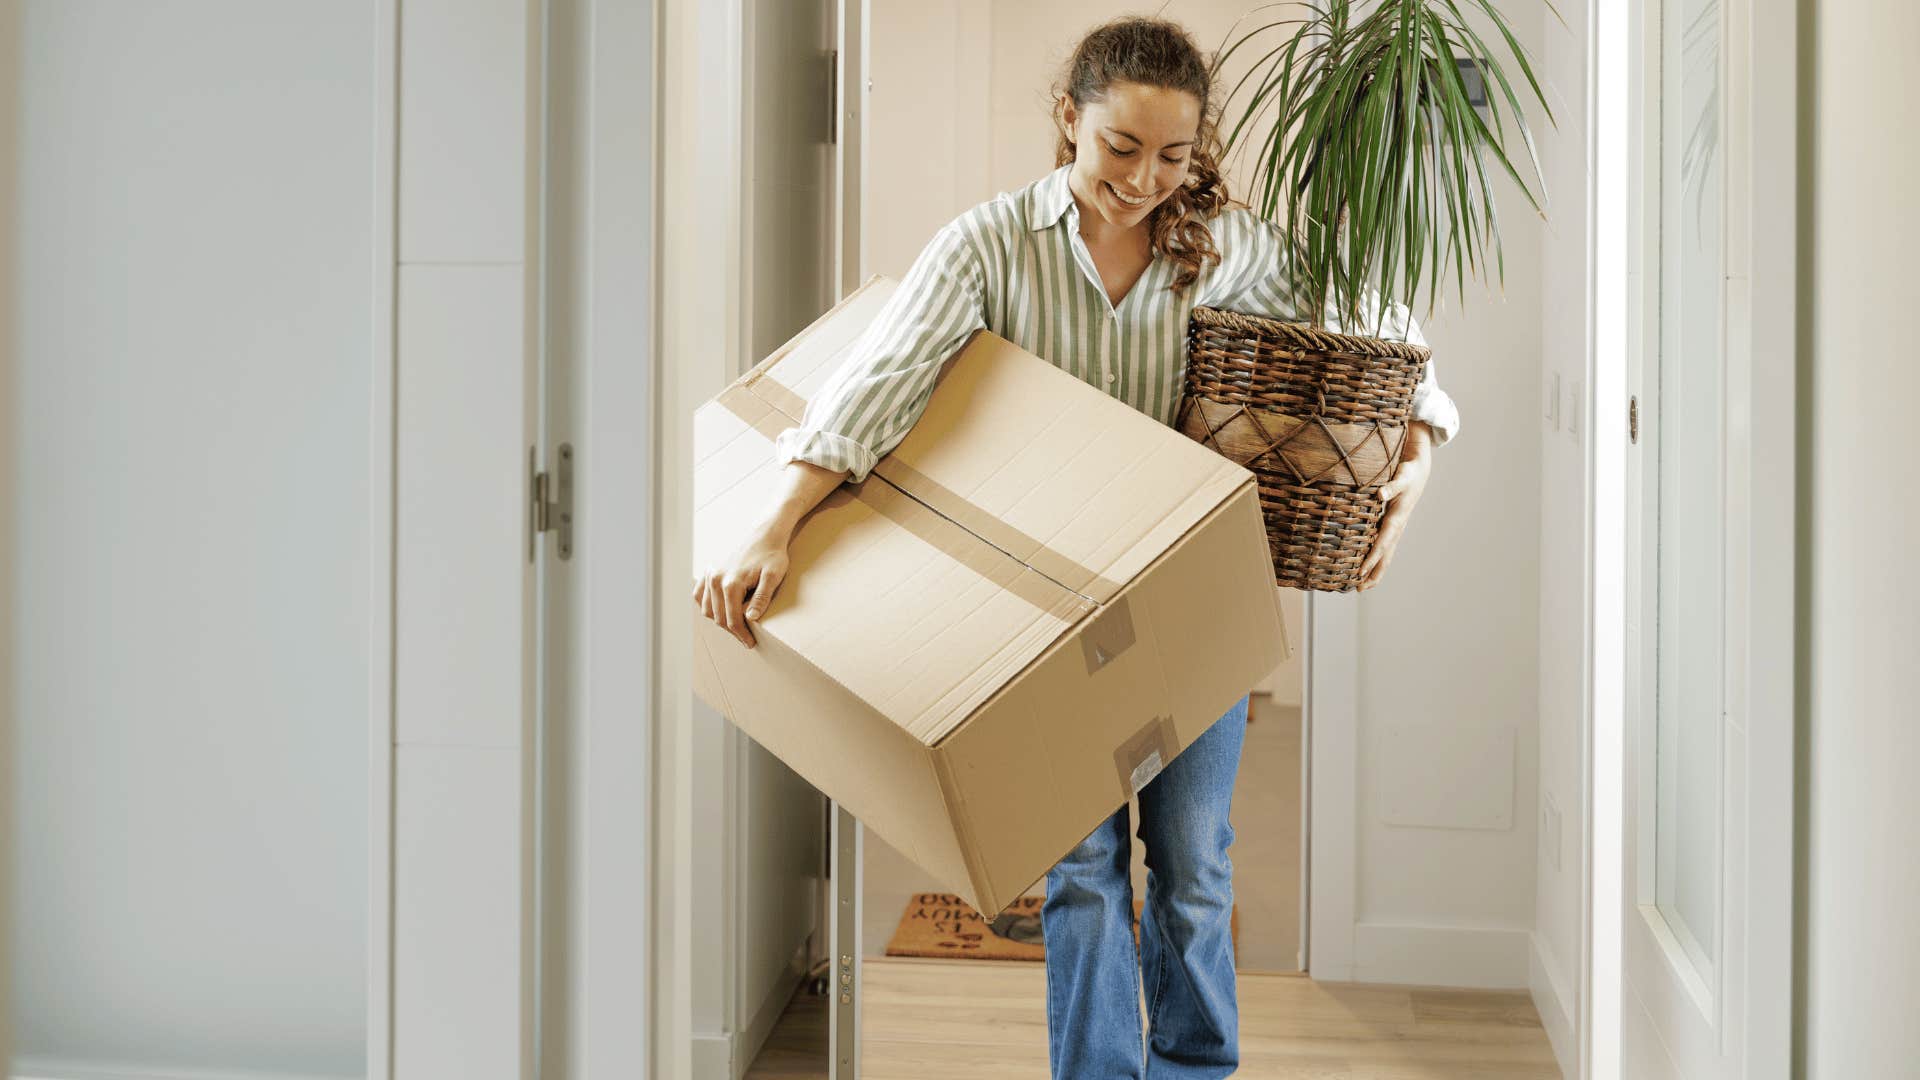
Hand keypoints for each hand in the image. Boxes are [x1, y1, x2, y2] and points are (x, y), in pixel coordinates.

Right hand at [693, 524, 791, 648]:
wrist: (764, 535)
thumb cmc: (772, 555)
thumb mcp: (774, 576)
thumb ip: (762, 597)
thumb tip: (751, 618)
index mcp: (731, 582)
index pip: (732, 619)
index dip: (741, 634)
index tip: (750, 643)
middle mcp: (715, 579)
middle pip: (719, 617)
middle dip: (732, 631)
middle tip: (746, 639)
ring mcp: (710, 574)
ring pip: (707, 609)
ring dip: (720, 620)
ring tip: (736, 626)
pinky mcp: (709, 571)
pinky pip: (700, 595)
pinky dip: (707, 606)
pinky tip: (719, 611)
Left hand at [1358, 420, 1433, 590]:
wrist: (1420, 472)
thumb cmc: (1409, 473)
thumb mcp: (1401, 477)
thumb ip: (1391, 486)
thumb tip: (1380, 495)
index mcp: (1397, 518)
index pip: (1382, 542)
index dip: (1372, 557)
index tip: (1360, 571)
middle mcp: (1398, 527)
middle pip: (1386, 555)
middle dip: (1373, 572)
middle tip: (1360, 589)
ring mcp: (1397, 529)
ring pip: (1386, 555)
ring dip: (1375, 571)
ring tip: (1362, 587)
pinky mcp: (1394, 527)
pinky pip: (1385, 548)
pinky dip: (1377, 560)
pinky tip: (1367, 569)